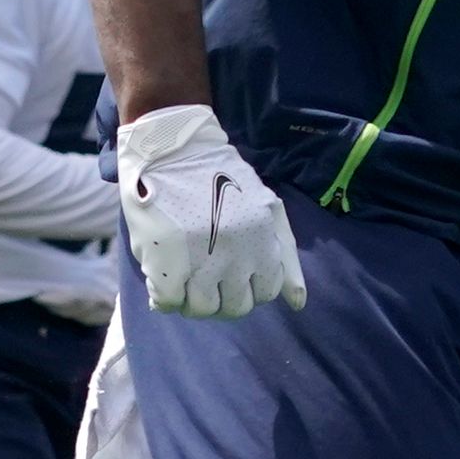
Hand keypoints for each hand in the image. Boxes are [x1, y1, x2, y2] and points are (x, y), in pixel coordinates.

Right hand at [117, 104, 306, 318]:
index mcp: (262, 242)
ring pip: (200, 309)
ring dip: (190, 300)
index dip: (248, 286)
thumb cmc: (223, 178)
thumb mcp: (268, 210)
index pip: (265, 293)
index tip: (231, 272)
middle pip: (234, 307)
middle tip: (205, 277)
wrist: (171, 148)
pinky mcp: (163, 261)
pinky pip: (167, 301)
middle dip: (221, 297)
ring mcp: (198, 260)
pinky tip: (162, 277)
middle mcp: (235, 255)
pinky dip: (162, 296)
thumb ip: (286, 257)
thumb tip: (297, 303)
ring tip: (183, 278)